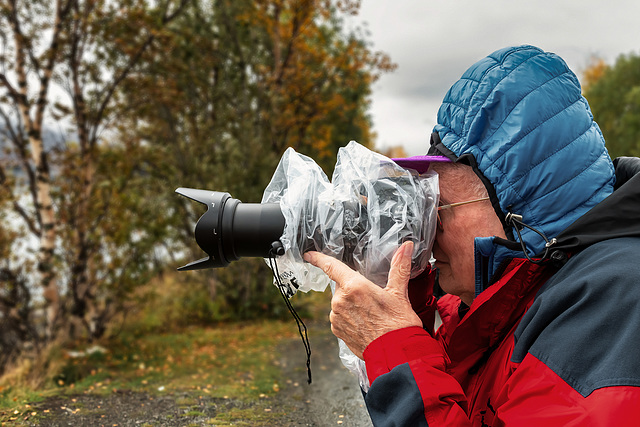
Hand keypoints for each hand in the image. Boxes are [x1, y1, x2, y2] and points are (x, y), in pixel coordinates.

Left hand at [303, 241, 421, 358]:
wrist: (395, 354)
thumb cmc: (398, 325)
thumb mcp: (400, 293)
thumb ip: (399, 267)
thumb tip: (406, 247)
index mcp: (354, 286)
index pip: (331, 266)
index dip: (319, 258)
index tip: (309, 255)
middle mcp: (341, 301)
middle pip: (342, 286)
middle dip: (354, 288)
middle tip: (372, 297)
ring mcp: (337, 317)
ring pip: (341, 302)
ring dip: (352, 304)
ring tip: (371, 314)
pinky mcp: (337, 331)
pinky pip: (340, 318)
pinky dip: (350, 318)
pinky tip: (365, 323)